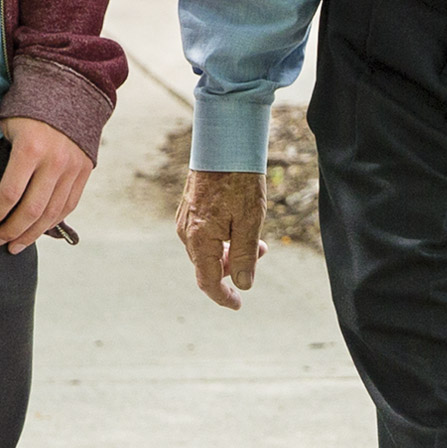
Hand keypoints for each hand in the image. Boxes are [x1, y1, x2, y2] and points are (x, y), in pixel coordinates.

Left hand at [0, 116, 91, 251]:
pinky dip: (54, 221)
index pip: (9, 194)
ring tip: (16, 245)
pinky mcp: (84, 171)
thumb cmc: (29, 106)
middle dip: (12, 231)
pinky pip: (69, 205)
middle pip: (32, 210)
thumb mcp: (6, 122)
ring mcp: (73, 168)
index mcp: (30, 149)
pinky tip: (39, 230)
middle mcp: (55, 161)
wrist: (70, 89)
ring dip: (33, 233)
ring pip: (52, 213)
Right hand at [176, 169, 265, 308]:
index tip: (238, 305)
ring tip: (255, 236)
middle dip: (234, 268)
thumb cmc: (239, 180)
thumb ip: (245, 256)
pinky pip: (203, 235)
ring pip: (207, 250)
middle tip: (261, 251)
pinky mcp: (188, 208)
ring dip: (230, 251)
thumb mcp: (250, 221)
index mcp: (199, 240)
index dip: (224, 297)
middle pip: (208, 266)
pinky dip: (222, 238)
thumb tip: (243, 284)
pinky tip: (238, 224)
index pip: (208, 282)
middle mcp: (186, 232)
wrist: (223, 143)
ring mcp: (185, 220)